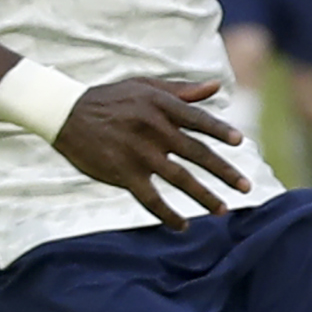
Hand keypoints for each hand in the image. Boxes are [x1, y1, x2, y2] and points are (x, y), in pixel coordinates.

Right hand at [54, 78, 249, 228]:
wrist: (65, 113)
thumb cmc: (110, 99)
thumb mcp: (145, 87)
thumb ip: (182, 91)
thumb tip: (216, 86)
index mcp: (162, 107)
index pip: (199, 120)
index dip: (220, 131)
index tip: (240, 141)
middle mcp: (154, 130)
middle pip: (197, 153)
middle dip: (224, 171)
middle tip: (246, 187)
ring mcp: (139, 153)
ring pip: (179, 178)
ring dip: (204, 196)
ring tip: (223, 209)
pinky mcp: (123, 173)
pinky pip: (151, 198)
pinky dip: (168, 214)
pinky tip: (183, 225)